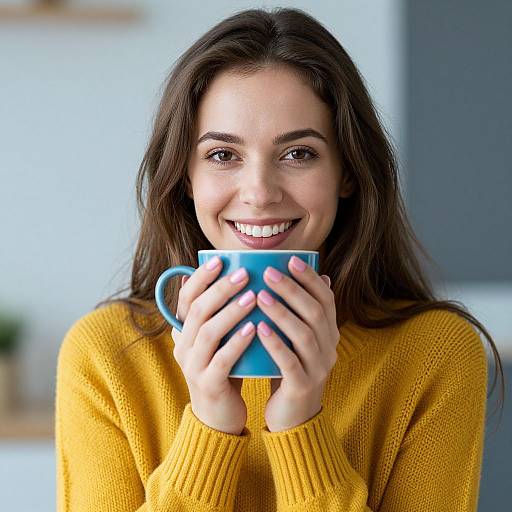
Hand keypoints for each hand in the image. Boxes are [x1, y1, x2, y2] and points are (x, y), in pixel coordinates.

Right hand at [172, 257, 256, 434]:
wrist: (218, 415)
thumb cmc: (223, 367)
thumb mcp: (216, 338)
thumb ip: (217, 312)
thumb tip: (223, 281)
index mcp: (183, 332)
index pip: (185, 298)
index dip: (201, 278)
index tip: (220, 260)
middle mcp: (182, 346)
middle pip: (197, 310)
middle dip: (220, 289)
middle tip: (243, 273)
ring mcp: (192, 366)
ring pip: (208, 332)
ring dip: (230, 312)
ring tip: (252, 296)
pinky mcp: (208, 385)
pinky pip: (221, 360)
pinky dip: (237, 342)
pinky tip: (253, 328)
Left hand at [256, 256, 338, 431]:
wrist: (294, 417)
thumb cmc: (291, 370)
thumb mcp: (299, 340)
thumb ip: (303, 313)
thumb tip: (318, 276)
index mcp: (329, 334)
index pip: (326, 299)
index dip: (310, 278)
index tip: (291, 259)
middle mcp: (329, 348)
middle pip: (315, 312)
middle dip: (292, 289)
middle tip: (269, 272)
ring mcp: (318, 368)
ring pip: (304, 335)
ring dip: (282, 312)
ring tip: (260, 295)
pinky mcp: (302, 386)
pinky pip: (290, 362)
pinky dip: (275, 343)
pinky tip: (259, 328)